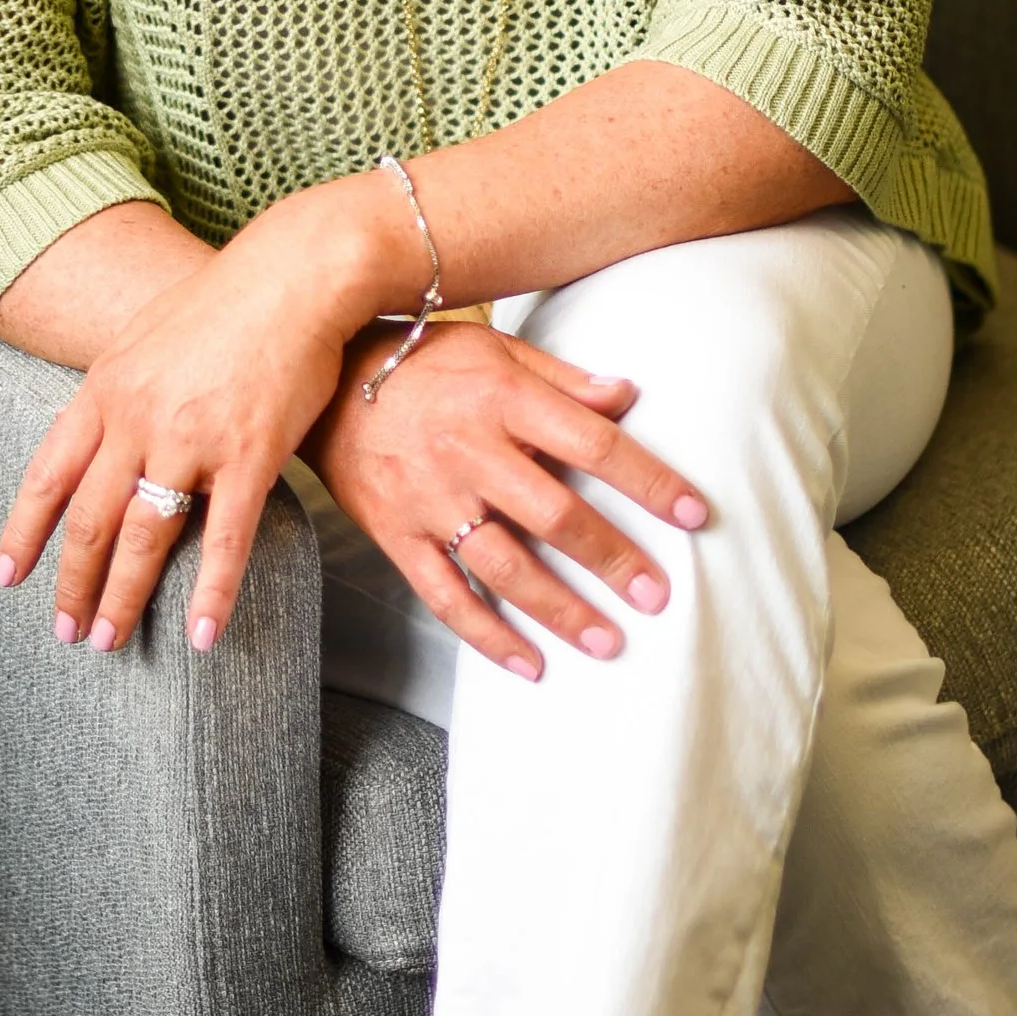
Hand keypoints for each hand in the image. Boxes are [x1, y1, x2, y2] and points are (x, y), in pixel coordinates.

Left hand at [0, 175, 417, 652]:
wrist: (294, 273)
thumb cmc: (226, 301)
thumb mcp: (145, 338)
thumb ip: (119, 391)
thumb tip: (99, 432)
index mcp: (105, 390)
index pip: (47, 476)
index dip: (24, 532)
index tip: (7, 576)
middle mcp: (136, 419)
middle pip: (89, 521)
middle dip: (72, 585)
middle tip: (65, 632)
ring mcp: (190, 440)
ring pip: (143, 539)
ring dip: (122, 599)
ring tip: (109, 641)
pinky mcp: (249, 456)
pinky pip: (223, 540)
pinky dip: (211, 595)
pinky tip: (201, 636)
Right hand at [308, 320, 708, 680]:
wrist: (322, 385)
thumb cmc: (420, 363)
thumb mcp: (493, 350)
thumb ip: (562, 379)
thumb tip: (628, 395)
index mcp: (502, 399)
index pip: (592, 444)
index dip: (648, 480)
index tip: (694, 514)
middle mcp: (468, 452)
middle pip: (555, 514)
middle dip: (612, 559)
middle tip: (657, 596)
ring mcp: (430, 500)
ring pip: (504, 566)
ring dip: (560, 610)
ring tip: (609, 642)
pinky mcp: (397, 536)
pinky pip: (445, 595)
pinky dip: (488, 635)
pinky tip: (530, 665)